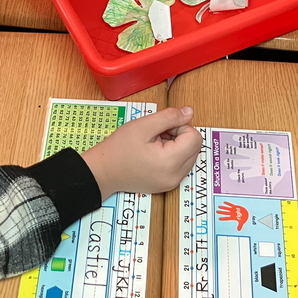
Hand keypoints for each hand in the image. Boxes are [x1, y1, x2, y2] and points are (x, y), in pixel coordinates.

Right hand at [82, 107, 202, 198]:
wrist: (102, 171)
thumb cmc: (119, 147)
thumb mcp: (143, 126)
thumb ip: (170, 117)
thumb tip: (190, 112)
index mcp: (171, 162)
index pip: (195, 137)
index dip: (180, 126)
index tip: (161, 128)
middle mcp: (176, 176)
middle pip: (194, 147)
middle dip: (179, 136)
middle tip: (156, 134)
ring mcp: (172, 183)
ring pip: (189, 156)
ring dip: (176, 145)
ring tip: (153, 144)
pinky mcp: (167, 185)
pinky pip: (180, 166)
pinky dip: (172, 156)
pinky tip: (153, 154)